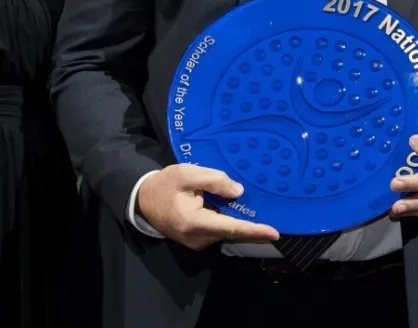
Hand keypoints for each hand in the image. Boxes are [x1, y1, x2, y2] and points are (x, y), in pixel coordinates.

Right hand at [136, 164, 279, 249]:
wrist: (143, 199)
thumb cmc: (164, 185)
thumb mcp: (187, 174)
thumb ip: (214, 181)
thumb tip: (239, 192)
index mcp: (194, 222)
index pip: (230, 227)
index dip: (254, 230)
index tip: (274, 233)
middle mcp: (197, 238)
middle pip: (231, 230)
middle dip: (250, 221)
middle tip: (267, 208)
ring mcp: (197, 242)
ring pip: (225, 230)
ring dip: (237, 218)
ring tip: (249, 204)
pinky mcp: (197, 240)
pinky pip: (218, 230)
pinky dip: (227, 220)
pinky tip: (230, 207)